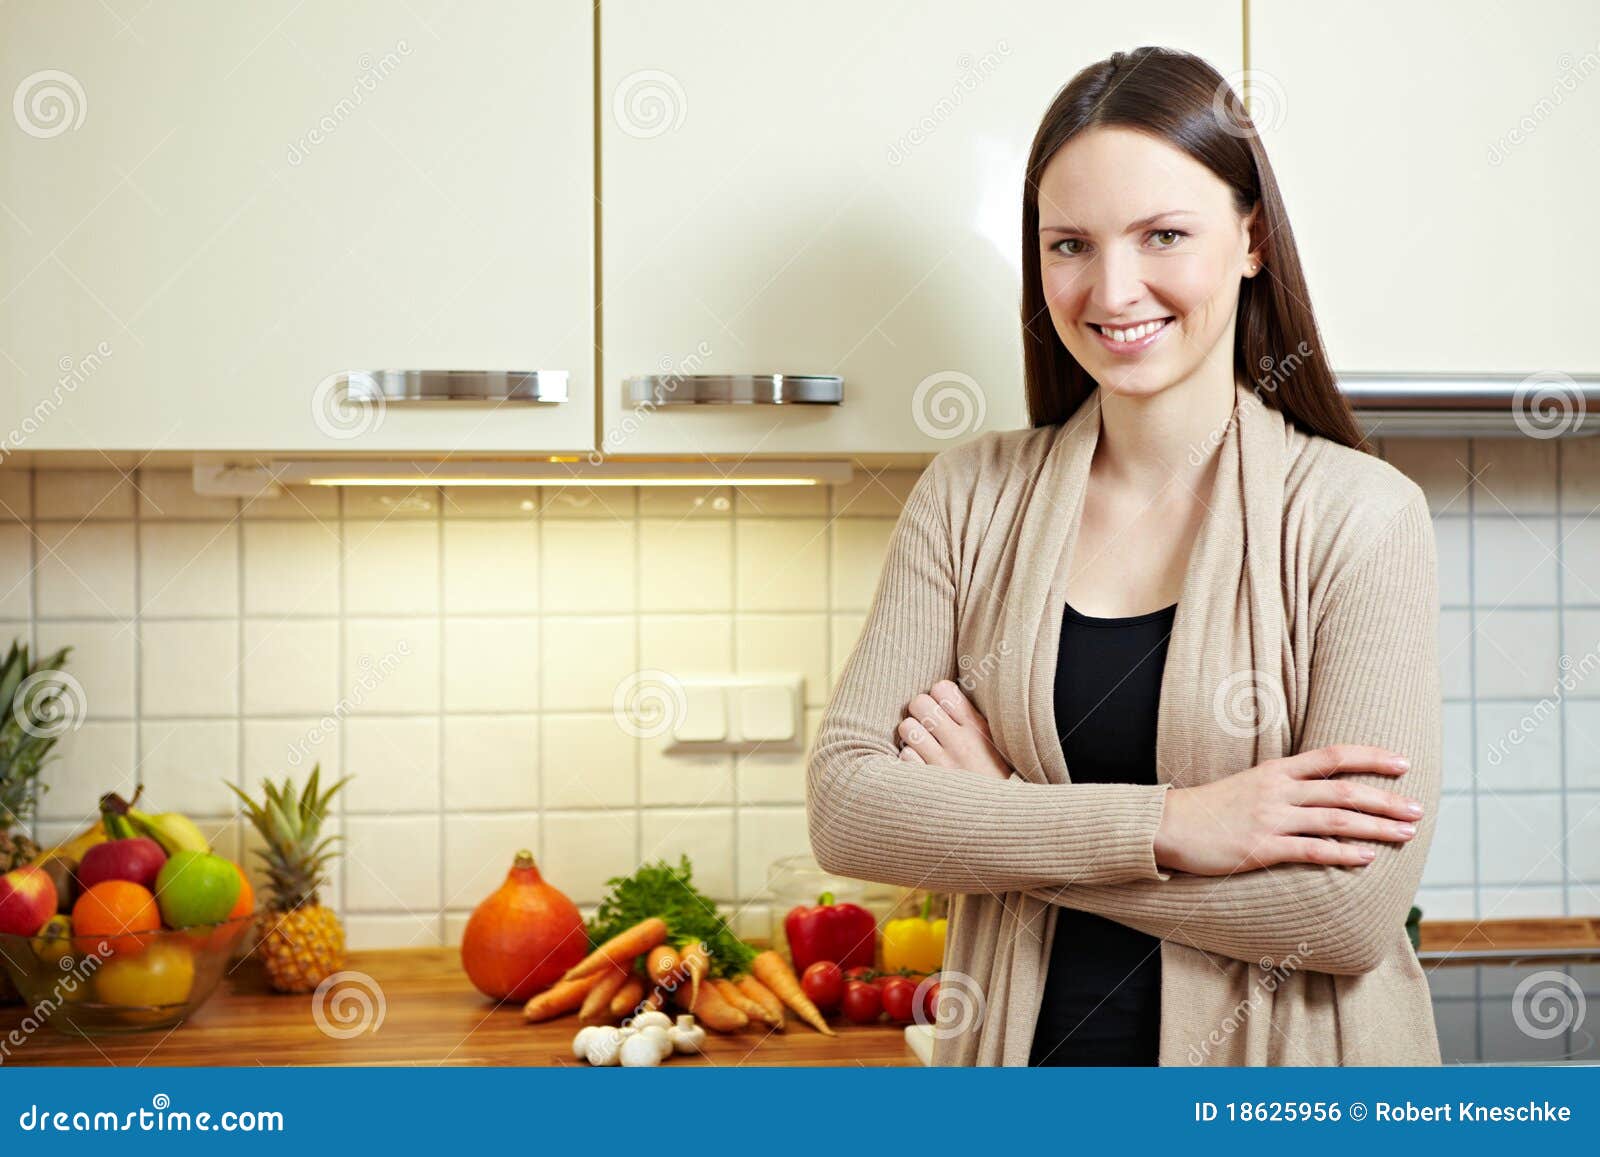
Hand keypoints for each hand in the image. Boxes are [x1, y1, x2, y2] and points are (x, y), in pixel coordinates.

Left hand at [895, 680, 1013, 780]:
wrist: (998, 817)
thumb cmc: (993, 776)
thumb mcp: (994, 743)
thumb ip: (972, 719)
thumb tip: (945, 692)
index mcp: (977, 729)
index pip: (943, 689)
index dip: (937, 695)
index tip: (942, 707)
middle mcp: (960, 744)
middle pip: (920, 703)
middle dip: (920, 710)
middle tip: (927, 723)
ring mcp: (942, 765)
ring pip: (907, 727)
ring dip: (912, 733)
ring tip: (922, 742)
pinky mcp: (929, 784)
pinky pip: (905, 755)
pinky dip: (909, 758)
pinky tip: (920, 763)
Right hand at [1152, 744, 1425, 875]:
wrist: (1169, 826)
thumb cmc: (1210, 808)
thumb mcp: (1249, 785)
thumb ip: (1285, 786)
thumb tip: (1322, 793)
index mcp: (1277, 771)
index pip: (1333, 756)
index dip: (1372, 757)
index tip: (1403, 762)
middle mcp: (1278, 790)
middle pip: (1345, 790)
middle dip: (1387, 799)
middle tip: (1417, 809)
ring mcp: (1271, 819)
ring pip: (1337, 820)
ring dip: (1377, 827)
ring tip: (1405, 834)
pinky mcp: (1262, 848)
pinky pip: (1312, 850)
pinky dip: (1343, 854)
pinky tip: (1366, 858)